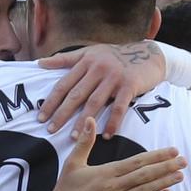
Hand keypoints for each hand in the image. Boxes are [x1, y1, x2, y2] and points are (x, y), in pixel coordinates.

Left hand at [36, 42, 165, 134]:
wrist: (150, 54)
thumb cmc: (115, 56)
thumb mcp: (90, 53)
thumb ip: (65, 59)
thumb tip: (40, 63)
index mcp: (86, 62)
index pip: (64, 84)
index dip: (51, 101)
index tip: (41, 117)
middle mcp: (98, 68)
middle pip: (76, 94)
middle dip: (62, 114)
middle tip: (51, 130)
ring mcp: (114, 77)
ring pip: (95, 102)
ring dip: (83, 121)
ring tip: (74, 137)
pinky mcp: (130, 85)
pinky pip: (119, 107)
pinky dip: (112, 122)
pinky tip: (106, 135)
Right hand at [41, 117, 184, 190]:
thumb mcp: (73, 163)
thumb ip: (85, 142)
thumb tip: (90, 119)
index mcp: (107, 173)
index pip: (138, 161)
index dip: (157, 156)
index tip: (172, 150)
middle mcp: (115, 187)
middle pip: (147, 175)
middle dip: (167, 167)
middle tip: (183, 161)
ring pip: (146, 190)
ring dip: (165, 182)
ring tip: (179, 175)